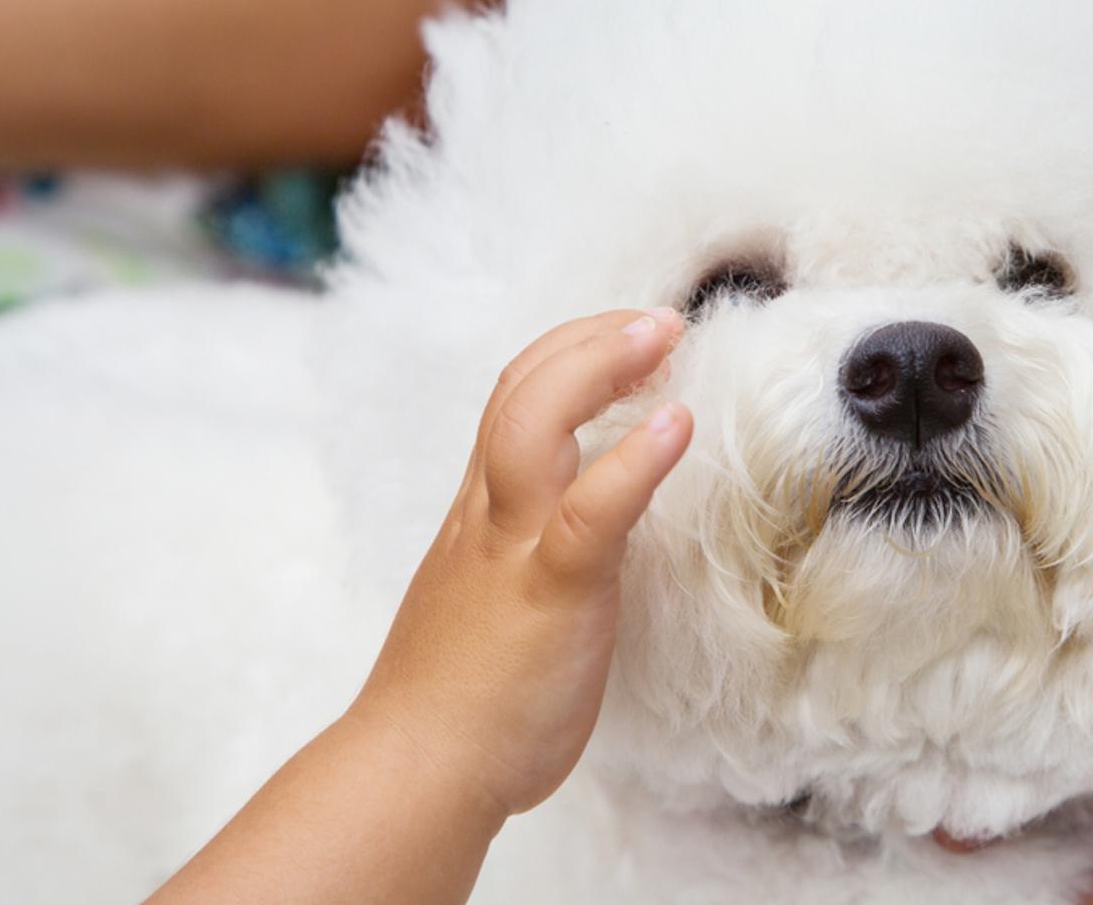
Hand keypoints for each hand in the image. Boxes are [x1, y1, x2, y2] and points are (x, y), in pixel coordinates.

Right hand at [347, 306, 690, 818]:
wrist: (417, 772)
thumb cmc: (459, 700)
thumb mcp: (486, 599)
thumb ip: (520, 553)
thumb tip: (577, 528)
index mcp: (480, 516)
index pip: (510, 402)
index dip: (566, 356)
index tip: (623, 338)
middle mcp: (489, 516)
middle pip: (519, 391)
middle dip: (588, 338)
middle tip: (657, 320)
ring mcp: (513, 549)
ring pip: (534, 425)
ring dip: (603, 365)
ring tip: (664, 335)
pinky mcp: (549, 592)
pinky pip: (589, 512)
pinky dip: (634, 460)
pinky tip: (676, 426)